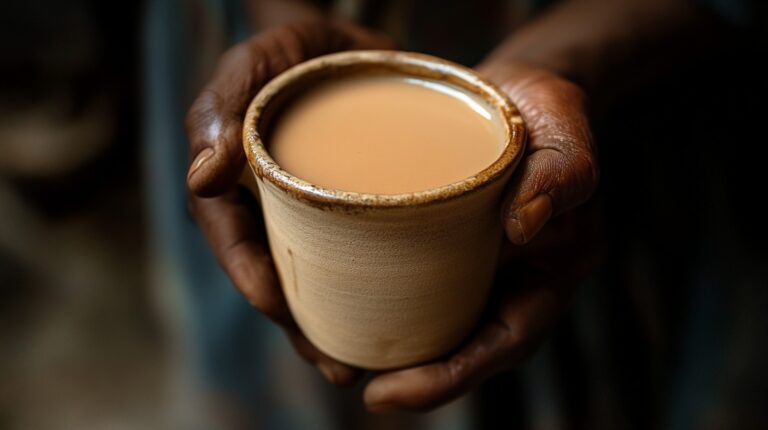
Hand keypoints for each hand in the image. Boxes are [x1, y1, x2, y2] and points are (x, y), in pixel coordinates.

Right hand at [185, 19, 392, 385]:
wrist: (346, 48)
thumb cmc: (293, 53)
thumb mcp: (255, 61)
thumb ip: (220, 107)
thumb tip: (202, 177)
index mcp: (235, 181)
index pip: (231, 237)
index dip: (249, 275)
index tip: (275, 307)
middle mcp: (268, 208)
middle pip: (274, 275)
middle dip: (297, 324)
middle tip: (334, 363)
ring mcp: (308, 216)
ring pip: (312, 280)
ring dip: (330, 327)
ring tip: (362, 363)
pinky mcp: (349, 216)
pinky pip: (352, 260)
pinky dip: (366, 296)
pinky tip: (391, 323)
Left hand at [363, 63, 600, 411]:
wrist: (520, 94)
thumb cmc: (551, 117)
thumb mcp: (568, 134)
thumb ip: (562, 176)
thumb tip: (523, 225)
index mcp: (547, 274)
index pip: (502, 343)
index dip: (448, 379)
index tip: (384, 395)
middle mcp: (510, 281)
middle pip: (461, 348)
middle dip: (406, 378)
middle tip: (343, 379)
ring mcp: (476, 266)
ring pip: (434, 325)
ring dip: (386, 348)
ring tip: (329, 355)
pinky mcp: (444, 244)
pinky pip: (415, 283)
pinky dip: (377, 301)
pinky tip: (333, 300)